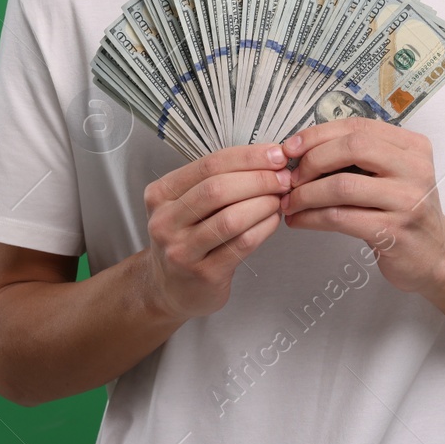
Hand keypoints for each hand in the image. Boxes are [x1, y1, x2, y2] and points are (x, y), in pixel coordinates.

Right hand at [141, 143, 291, 321]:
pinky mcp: (204, 274)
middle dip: (259, 179)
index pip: (209, 165)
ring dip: (264, 204)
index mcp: (161, 195)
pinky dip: (264, 227)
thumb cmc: (186, 240)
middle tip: (283, 177)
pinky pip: (242, 244)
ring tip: (279, 199)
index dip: (247, 157)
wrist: (170, 289)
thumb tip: (267, 159)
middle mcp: (165, 221)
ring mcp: (182, 250)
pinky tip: (273, 220)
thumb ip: (217, 181)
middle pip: (218, 189)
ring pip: (231, 218)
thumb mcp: (186, 205)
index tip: (275, 154)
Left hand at [280, 117, 444, 297]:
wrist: (436, 256)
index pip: (358, 127)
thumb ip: (361, 158)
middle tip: (292, 177)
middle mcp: (415, 168)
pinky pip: (341, 218)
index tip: (292, 147)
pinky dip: (312, 218)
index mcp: (412, 147)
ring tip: (290, 202)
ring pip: (342, 185)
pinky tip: (300, 220)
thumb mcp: (393, 174)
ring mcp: (407, 200)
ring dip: (306, 194)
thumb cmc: (405, 212)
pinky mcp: (394, 231)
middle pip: (352, 147)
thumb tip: (305, 150)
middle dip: (312, 160)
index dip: (319, 134)